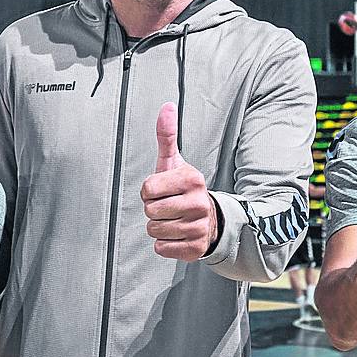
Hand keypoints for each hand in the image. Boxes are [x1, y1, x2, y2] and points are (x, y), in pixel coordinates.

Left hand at [141, 102, 218, 260]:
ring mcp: (199, 227)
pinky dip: (164, 244)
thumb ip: (167, 135)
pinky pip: (160, 249)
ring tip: (173, 220)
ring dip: (158, 227)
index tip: (162, 190)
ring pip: (153, 231)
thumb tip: (166, 106)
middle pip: (149, 211)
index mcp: (193, 179)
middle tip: (168, 206)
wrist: (208, 220)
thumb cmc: (182, 189)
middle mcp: (199, 203)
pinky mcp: (195, 249)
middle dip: (153, 209)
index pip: (147, 189)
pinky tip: (177, 235)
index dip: (149, 191)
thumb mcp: (173, 162)